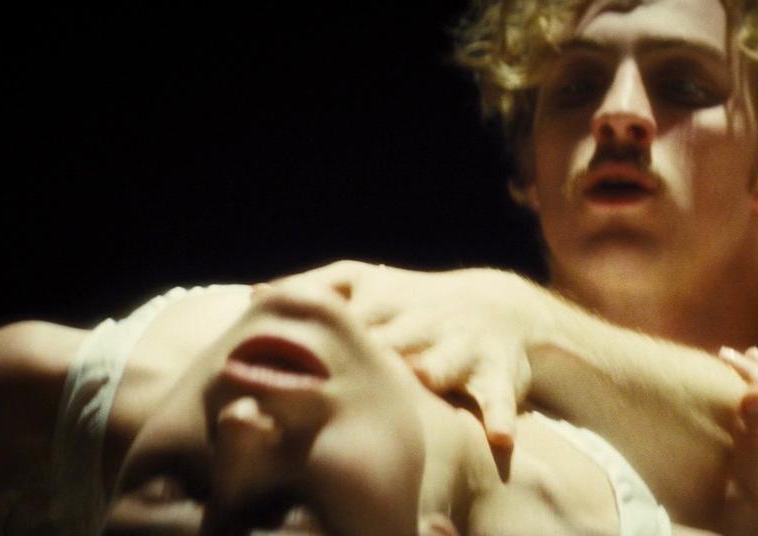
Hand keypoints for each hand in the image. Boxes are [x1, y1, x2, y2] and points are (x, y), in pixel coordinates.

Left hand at [265, 260, 550, 447]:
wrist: (500, 307)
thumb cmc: (415, 305)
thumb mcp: (370, 284)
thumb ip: (317, 289)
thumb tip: (257, 293)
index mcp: (386, 303)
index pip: (349, 317)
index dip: (326, 336)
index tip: (293, 357)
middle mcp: (422, 322)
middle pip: (395, 336)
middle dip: (382, 347)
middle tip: (356, 370)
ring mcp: (460, 347)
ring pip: (446, 359)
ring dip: (437, 367)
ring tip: (426, 377)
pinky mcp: (497, 373)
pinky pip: (499, 397)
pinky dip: (500, 415)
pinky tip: (497, 438)